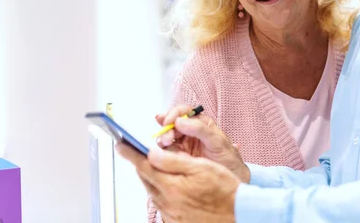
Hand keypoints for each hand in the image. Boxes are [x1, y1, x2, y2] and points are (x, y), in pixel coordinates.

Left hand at [117, 143, 238, 222]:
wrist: (238, 213)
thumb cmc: (223, 188)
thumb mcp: (200, 167)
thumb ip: (172, 160)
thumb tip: (151, 152)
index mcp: (171, 186)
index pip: (144, 166)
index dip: (131, 153)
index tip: (121, 144)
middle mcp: (166, 202)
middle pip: (146, 179)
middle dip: (143, 164)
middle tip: (141, 152)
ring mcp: (170, 213)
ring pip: (153, 190)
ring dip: (154, 177)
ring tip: (161, 167)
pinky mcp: (175, 220)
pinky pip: (162, 202)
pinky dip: (162, 191)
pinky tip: (174, 186)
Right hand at [155, 105, 249, 181]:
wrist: (231, 180)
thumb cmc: (228, 158)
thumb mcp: (217, 141)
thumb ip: (200, 129)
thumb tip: (179, 121)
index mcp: (201, 123)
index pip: (184, 112)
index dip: (174, 114)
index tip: (168, 121)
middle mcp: (190, 132)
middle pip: (172, 124)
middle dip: (167, 129)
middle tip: (167, 139)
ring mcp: (183, 145)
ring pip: (167, 138)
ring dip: (163, 140)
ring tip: (166, 145)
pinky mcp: (179, 158)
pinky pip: (167, 152)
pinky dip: (163, 152)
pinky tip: (165, 155)